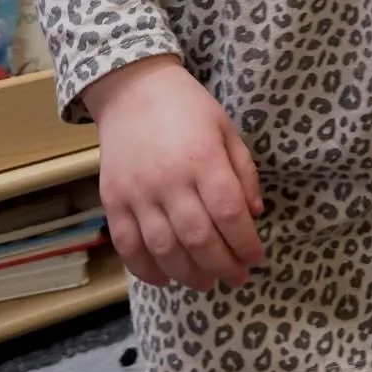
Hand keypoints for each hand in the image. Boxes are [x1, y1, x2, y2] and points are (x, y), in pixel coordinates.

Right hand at [85, 55, 265, 290]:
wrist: (132, 89)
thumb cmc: (188, 108)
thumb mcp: (227, 129)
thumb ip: (243, 172)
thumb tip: (255, 215)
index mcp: (203, 159)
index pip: (229, 213)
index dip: (246, 243)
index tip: (258, 258)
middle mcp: (170, 180)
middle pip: (199, 238)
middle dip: (223, 266)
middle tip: (237, 277)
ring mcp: (137, 193)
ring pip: (164, 249)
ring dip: (188, 274)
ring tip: (207, 282)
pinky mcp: (113, 201)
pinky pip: (128, 246)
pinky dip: (146, 269)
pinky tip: (165, 279)